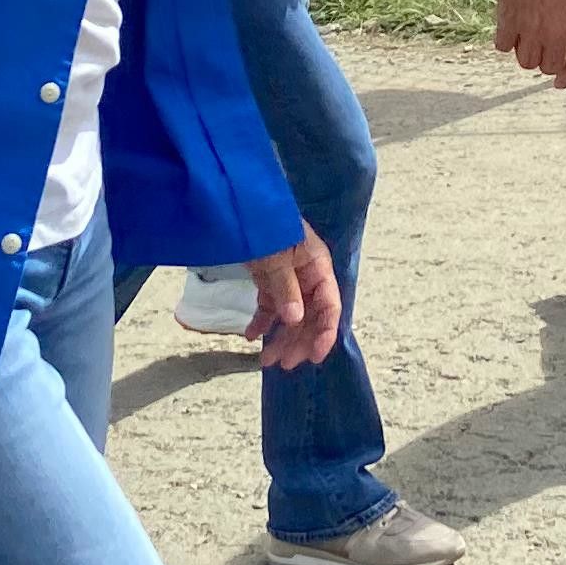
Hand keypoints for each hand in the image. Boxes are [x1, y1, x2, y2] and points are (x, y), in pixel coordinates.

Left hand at [245, 227, 343, 369]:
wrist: (237, 201)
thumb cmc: (263, 224)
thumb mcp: (276, 256)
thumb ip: (286, 288)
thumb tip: (295, 319)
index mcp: (317, 265)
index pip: (329, 305)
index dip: (325, 332)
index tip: (314, 356)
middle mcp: (306, 273)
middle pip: (310, 314)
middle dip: (298, 340)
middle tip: (283, 363)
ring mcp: (287, 275)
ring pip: (290, 313)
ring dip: (280, 336)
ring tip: (266, 360)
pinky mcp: (268, 276)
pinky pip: (269, 304)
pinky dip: (261, 321)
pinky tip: (250, 336)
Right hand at [494, 0, 565, 87]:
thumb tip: (562, 40)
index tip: (560, 82)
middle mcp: (557, 34)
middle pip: (548, 68)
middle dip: (545, 60)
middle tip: (540, 45)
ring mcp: (531, 29)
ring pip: (525, 62)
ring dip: (525, 52)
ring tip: (524, 35)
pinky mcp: (508, 20)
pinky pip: (503, 46)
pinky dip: (505, 40)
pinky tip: (508, 27)